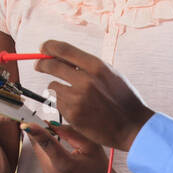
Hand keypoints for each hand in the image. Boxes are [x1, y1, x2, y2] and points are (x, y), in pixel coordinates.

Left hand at [20, 121, 118, 172]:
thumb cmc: (100, 172)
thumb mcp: (91, 147)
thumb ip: (71, 133)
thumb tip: (52, 124)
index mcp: (66, 165)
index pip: (46, 144)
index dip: (35, 132)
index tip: (25, 123)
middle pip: (38, 145)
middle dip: (42, 133)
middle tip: (51, 125)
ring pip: (39, 151)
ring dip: (46, 142)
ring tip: (64, 143)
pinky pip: (43, 159)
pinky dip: (49, 151)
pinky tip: (63, 153)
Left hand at [34, 41, 152, 151]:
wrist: (133, 126)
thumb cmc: (123, 99)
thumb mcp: (110, 74)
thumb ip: (87, 65)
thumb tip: (60, 57)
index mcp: (97, 66)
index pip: (63, 49)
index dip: (49, 46)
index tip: (43, 48)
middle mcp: (85, 80)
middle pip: (51, 65)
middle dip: (42, 64)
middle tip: (39, 65)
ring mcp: (77, 99)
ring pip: (54, 86)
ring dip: (59, 88)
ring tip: (76, 96)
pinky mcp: (72, 115)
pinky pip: (59, 104)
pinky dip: (65, 105)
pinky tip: (80, 109)